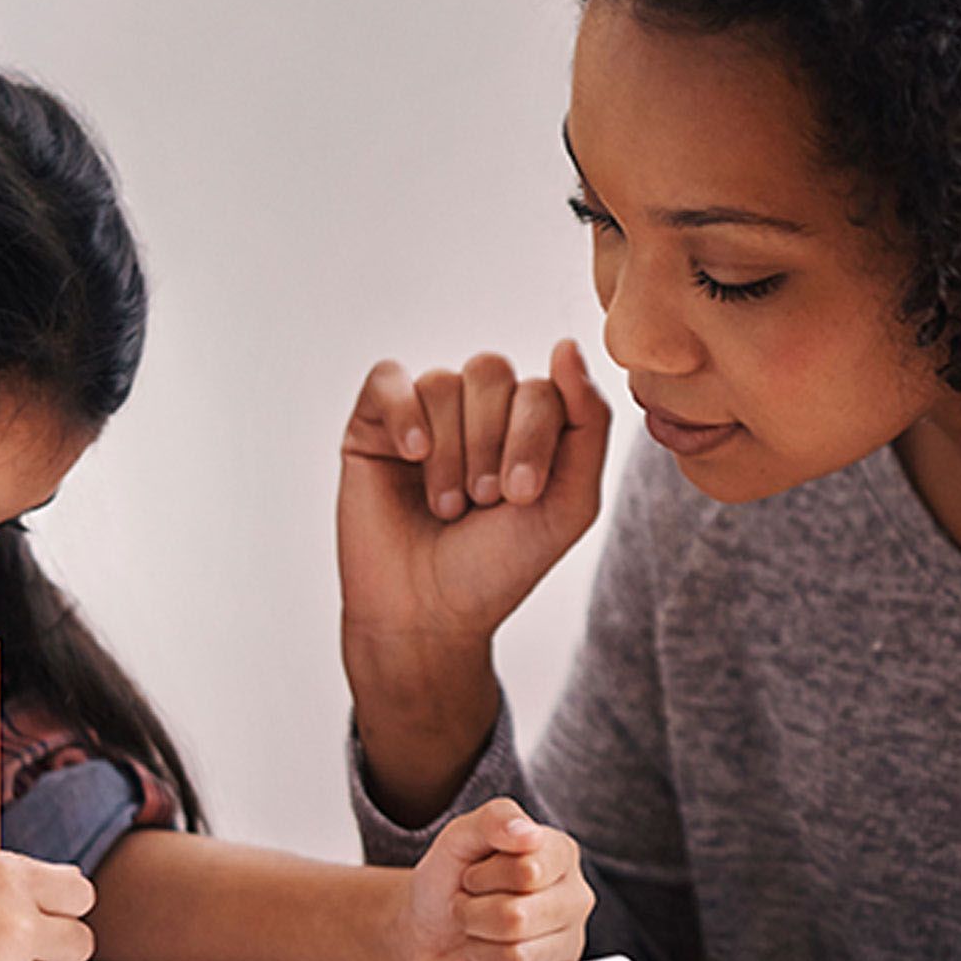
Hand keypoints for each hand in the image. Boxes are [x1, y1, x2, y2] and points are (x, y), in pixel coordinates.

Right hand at [339, 339, 613, 666]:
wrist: (429, 615)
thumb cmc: (500, 564)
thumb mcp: (570, 501)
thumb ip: (588, 422)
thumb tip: (566, 344)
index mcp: (527, 421)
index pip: (541, 385)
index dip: (532, 436)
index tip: (520, 496)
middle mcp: (475, 408)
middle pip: (491, 371)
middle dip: (493, 441)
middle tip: (484, 500)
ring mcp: (422, 413)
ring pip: (442, 382)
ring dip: (451, 452)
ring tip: (447, 505)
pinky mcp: (372, 425)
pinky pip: (388, 379)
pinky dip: (404, 413)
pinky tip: (412, 454)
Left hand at [402, 800, 592, 960]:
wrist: (427, 928)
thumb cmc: (449, 878)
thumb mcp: (461, 835)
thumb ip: (494, 820)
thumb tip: (527, 834)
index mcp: (561, 854)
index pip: (527, 870)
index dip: (484, 876)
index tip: (473, 873)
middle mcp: (574, 897)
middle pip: (518, 916)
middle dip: (476, 911)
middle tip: (472, 902)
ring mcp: (567, 942)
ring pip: (515, 952)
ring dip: (478, 938)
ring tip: (477, 926)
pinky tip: (486, 950)